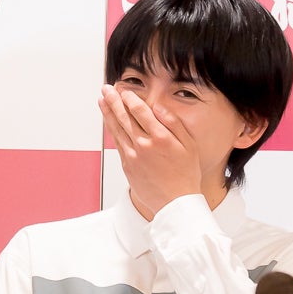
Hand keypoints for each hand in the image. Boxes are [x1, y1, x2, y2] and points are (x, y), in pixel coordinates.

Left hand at [101, 85, 204, 216]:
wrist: (176, 204)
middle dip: (114, 100)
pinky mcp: (127, 165)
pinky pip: (117, 143)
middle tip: (107, 89)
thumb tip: (158, 108)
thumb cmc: (186, 176)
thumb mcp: (190, 147)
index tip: (126, 91)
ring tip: (102, 100)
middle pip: (124, 117)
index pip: (140, 111)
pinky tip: (109, 122)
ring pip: (116, 129)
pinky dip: (111, 130)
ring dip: (107, 112)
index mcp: (161, 138)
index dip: (130, 98)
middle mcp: (144, 145)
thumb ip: (174, 124)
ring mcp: (133, 156)